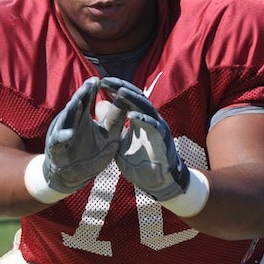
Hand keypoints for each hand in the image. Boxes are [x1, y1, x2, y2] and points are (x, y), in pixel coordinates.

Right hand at [43, 77, 126, 193]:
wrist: (71, 177)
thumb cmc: (90, 154)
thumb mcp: (108, 136)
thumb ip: (115, 118)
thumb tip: (125, 97)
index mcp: (82, 117)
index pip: (87, 100)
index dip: (93, 90)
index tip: (102, 79)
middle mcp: (71, 122)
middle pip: (77, 105)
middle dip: (83, 94)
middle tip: (91, 83)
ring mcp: (62, 134)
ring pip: (66, 119)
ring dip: (72, 110)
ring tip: (79, 100)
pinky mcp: (56, 149)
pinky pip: (58, 142)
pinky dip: (63, 137)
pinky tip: (70, 133)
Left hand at [100, 77, 188, 200]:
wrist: (156, 182)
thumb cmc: (139, 162)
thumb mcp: (119, 141)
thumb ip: (111, 124)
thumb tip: (100, 104)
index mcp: (140, 118)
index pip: (127, 98)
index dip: (115, 89)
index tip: (101, 82)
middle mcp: (150, 119)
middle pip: (136, 98)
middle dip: (121, 88)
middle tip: (106, 81)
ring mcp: (158, 128)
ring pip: (146, 108)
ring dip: (132, 99)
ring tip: (119, 91)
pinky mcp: (162, 140)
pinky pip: (154, 127)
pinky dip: (144, 120)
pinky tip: (132, 115)